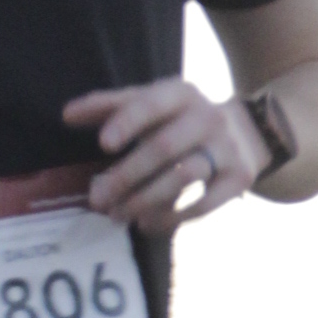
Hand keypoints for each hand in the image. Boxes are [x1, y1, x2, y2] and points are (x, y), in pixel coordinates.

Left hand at [65, 79, 266, 233]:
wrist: (251, 131)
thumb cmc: (183, 118)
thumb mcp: (155, 103)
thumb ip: (111, 107)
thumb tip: (66, 115)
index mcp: (181, 94)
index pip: (151, 104)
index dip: (127, 123)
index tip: (102, 145)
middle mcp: (208, 117)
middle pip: (163, 147)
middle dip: (126, 176)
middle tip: (96, 200)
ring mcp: (227, 148)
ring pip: (183, 177)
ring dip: (145, 200)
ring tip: (118, 215)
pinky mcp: (239, 178)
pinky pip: (204, 203)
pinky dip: (172, 217)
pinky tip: (147, 223)